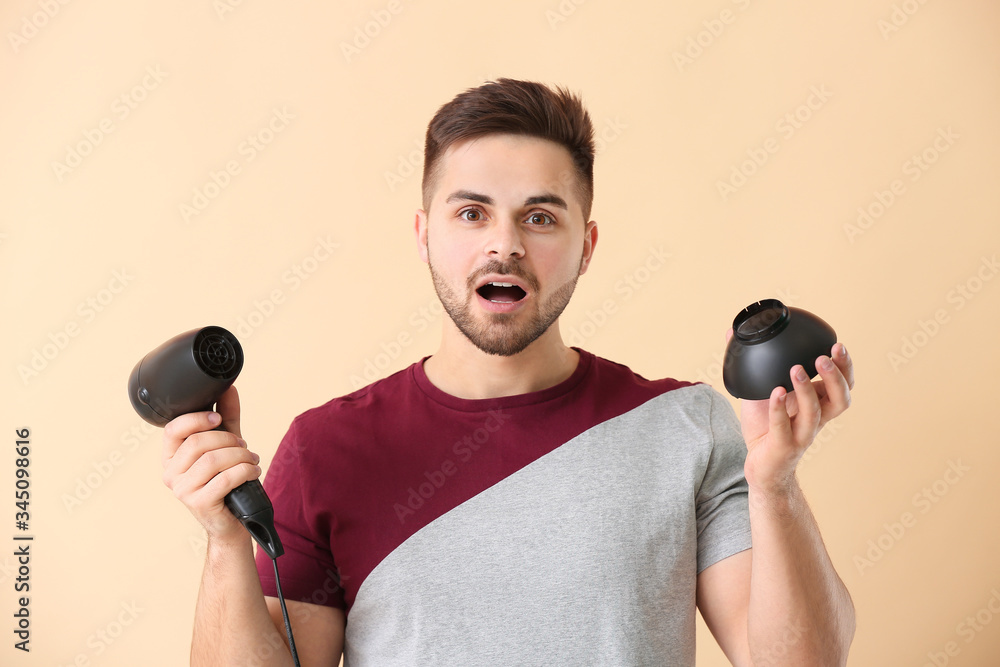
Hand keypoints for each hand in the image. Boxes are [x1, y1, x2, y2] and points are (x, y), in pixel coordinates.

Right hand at [161, 385, 261, 542]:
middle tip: (244, 446)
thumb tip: (229, 387)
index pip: (173, 429)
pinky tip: (253, 472)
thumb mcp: (226, 443)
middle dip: (229, 440)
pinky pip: (225, 478)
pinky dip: (245, 471)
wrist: (233, 520)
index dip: (196, 418)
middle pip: (198, 442)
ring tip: (251, 460)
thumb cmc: (226, 480)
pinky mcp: (199, 503)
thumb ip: (226, 416)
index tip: (217, 418)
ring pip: (213, 459)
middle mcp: (170, 473)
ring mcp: (182, 490)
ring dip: (241, 456)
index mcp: (171, 457)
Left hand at [725, 330, 854, 494]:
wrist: (761, 466)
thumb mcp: (761, 391)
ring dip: (808, 390)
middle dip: (836, 377)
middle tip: (823, 357)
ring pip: (815, 414)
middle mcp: (816, 420)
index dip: (846, 368)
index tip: (837, 345)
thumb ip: (753, 365)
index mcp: (818, 405)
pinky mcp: (783, 447)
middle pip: (841, 400)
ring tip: (796, 369)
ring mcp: (800, 435)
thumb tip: (733, 332)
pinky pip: (784, 427)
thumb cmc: (766, 428)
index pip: (844, 386)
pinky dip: (779, 409)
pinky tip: (774, 392)